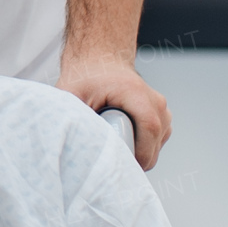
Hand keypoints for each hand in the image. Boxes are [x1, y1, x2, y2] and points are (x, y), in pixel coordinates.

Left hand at [57, 56, 171, 169]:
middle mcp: (154, 99)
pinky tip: (124, 144)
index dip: (140, 153)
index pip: (150, 128)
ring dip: (140, 153)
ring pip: (157, 143)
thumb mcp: (71, 94)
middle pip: (155, 141)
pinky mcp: (162, 115)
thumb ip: (68, 114)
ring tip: (115, 148)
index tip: (121, 166)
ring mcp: (161, 107)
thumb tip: (64, 139)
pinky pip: (158, 140)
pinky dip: (144, 147)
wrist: (100, 60)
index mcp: (134, 92)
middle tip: (111, 163)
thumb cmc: (86, 77)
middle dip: (136, 159)